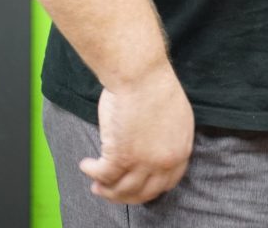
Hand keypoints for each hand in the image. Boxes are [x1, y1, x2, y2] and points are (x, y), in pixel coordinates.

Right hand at [79, 65, 194, 203]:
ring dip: (107, 189)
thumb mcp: (173, 113)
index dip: (150, 187)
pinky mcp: (121, 157)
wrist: (141, 73)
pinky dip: (92, 173)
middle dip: (127, 195)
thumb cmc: (153, 82)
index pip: (168, 182)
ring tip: (96, 183)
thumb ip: (166, 135)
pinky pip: (103, 176)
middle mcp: (166, 160)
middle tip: (111, 190)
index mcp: (181, 147)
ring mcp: (144, 162)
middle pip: (145, 192)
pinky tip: (86, 165)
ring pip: (124, 190)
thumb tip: (150, 145)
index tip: (137, 186)